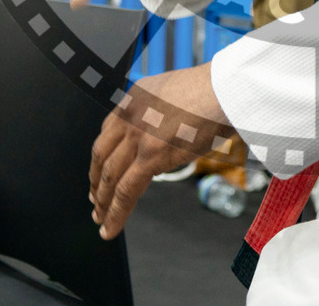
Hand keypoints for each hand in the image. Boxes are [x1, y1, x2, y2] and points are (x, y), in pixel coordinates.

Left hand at [89, 64, 232, 238]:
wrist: (224, 89)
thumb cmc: (213, 91)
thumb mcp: (175, 93)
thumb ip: (160, 112)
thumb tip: (163, 134)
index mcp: (135, 96)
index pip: (108, 130)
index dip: (101, 155)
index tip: (99, 169)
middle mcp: (130, 114)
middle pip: (101, 154)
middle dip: (96, 180)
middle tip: (95, 199)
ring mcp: (138, 135)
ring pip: (110, 176)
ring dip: (103, 202)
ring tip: (100, 218)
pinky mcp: (151, 155)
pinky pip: (126, 191)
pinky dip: (116, 213)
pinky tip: (111, 228)